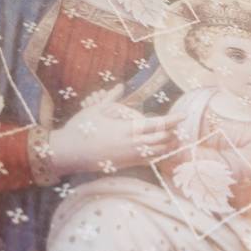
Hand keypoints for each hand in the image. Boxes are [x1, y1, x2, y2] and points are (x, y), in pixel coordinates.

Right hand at [48, 84, 185, 175]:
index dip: (172, 120)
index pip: (156, 125)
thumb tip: (121, 85)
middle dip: (174, 133)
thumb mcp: (95, 109)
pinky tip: (162, 151)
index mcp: (126, 129)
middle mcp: (131, 144)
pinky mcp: (124, 165)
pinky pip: (147, 161)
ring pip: (156, 153)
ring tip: (178, 139)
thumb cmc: (80, 129)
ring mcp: (128, 157)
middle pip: (161, 140)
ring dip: (168, 146)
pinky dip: (157, 155)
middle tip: (183, 127)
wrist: (67, 153)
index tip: (183, 116)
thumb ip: (111, 98)